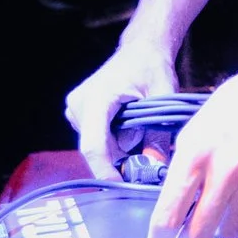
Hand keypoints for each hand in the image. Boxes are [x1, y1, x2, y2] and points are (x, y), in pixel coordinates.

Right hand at [64, 37, 179, 179]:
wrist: (141, 49)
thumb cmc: (152, 67)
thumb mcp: (163, 97)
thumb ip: (158, 134)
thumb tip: (156, 168)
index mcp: (98, 98)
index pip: (94, 145)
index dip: (105, 171)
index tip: (120, 187)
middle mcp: (79, 104)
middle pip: (97, 149)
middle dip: (121, 158)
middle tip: (150, 155)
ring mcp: (75, 109)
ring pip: (98, 146)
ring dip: (120, 147)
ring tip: (140, 126)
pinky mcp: (77, 112)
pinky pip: (96, 138)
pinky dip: (114, 140)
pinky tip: (128, 124)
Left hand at [147, 45, 237, 237]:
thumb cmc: (237, 105)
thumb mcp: (196, 128)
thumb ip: (183, 167)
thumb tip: (172, 203)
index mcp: (196, 154)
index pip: (169, 213)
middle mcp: (226, 172)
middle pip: (199, 233)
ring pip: (228, 231)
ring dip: (218, 229)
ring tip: (217, 214)